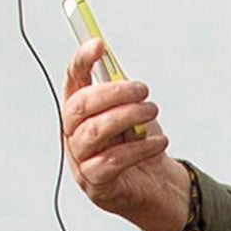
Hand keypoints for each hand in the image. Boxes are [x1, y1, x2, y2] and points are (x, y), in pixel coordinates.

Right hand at [61, 37, 191, 230]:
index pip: (71, 80)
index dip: (81, 61)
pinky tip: (159, 142)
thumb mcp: (131, 109)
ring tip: (152, 110)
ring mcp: (80, 161)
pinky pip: (112, 161)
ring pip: (94, 131)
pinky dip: (139, 149)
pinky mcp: (95, 185)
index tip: (98, 44)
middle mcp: (72, 134)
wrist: (157, 185)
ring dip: (128, 116)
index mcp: (79, 111)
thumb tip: (110, 56)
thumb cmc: (140, 143)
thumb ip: (119, 86)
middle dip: (113, 92)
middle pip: (79, 106)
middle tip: (143, 89)